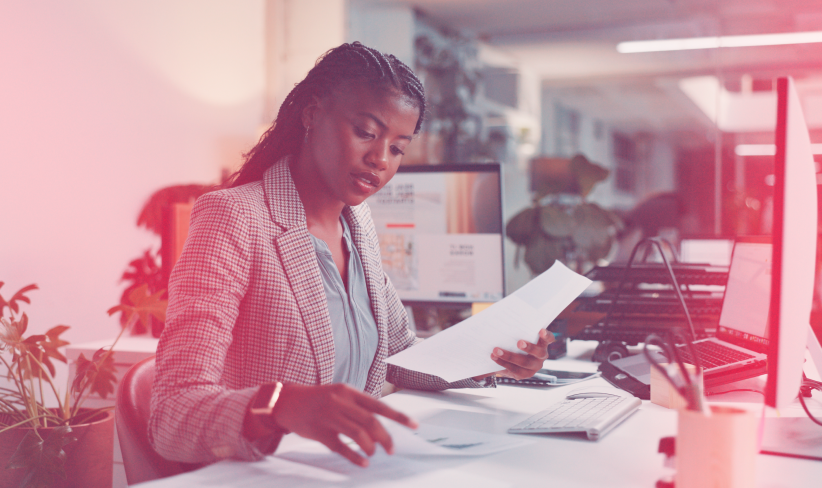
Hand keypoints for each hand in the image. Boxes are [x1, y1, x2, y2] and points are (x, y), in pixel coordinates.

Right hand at [271, 383, 417, 466]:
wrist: (287, 401)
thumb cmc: (319, 399)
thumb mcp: (339, 394)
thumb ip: (358, 406)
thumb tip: (381, 425)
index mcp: (349, 392)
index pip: (379, 405)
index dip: (399, 416)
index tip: (415, 425)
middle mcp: (340, 402)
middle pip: (370, 421)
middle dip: (385, 437)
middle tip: (391, 449)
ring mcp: (329, 417)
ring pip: (357, 434)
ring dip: (370, 447)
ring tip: (374, 453)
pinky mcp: (319, 432)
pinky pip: (340, 447)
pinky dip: (354, 456)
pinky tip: (363, 462)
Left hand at [485, 329, 554, 380]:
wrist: (509, 360)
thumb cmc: (514, 342)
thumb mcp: (517, 336)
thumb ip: (516, 330)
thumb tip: (502, 320)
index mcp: (542, 344)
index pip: (549, 339)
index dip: (546, 335)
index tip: (541, 330)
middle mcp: (541, 356)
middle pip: (539, 353)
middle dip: (529, 348)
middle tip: (519, 342)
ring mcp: (533, 367)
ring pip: (524, 363)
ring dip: (509, 356)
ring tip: (496, 350)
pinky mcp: (524, 375)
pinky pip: (514, 370)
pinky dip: (502, 363)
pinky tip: (493, 357)